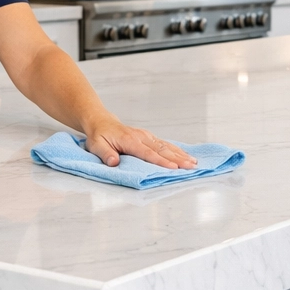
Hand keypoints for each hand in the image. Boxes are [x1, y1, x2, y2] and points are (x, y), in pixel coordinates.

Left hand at [82, 116, 196, 169]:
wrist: (102, 122)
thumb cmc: (99, 136)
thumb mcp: (96, 145)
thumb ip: (105, 154)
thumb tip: (114, 162)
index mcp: (129, 140)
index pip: (147, 153)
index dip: (161, 161)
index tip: (173, 168)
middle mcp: (141, 137)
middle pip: (161, 149)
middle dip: (177, 158)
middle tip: (190, 167)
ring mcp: (146, 136)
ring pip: (166, 146)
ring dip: (180, 154)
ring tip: (194, 162)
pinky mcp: (149, 137)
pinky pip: (165, 144)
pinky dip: (177, 150)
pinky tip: (186, 155)